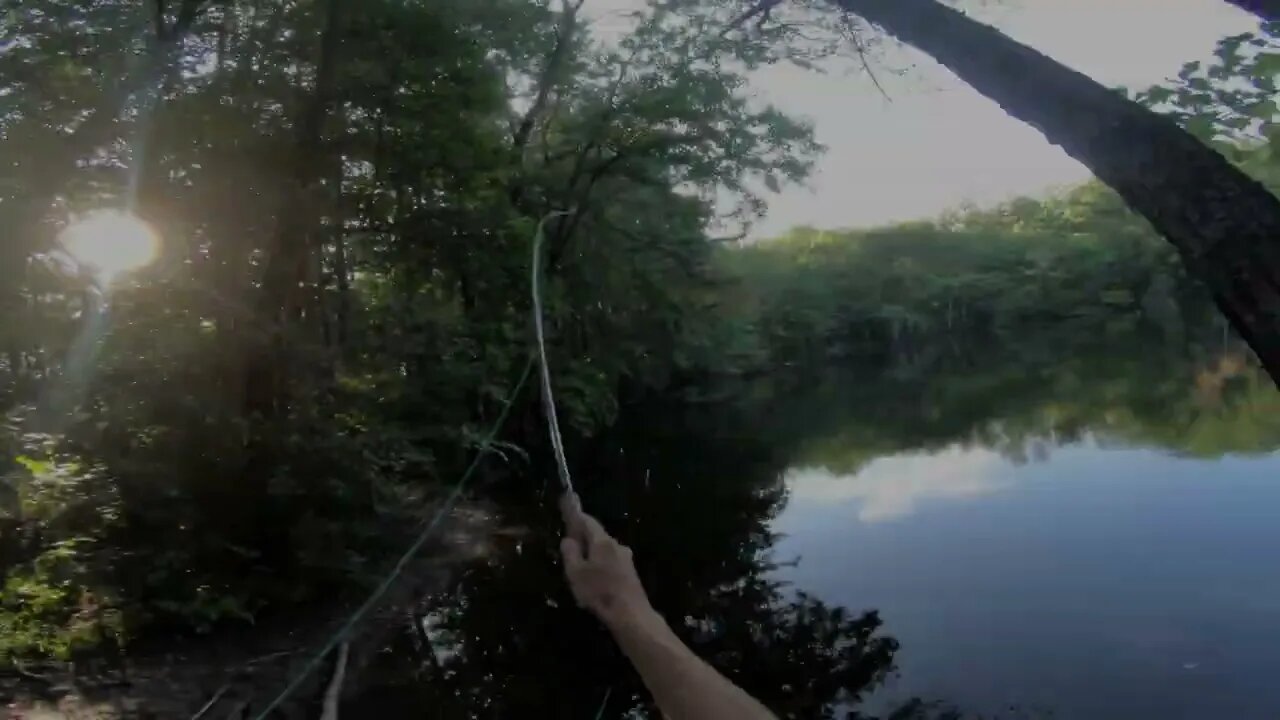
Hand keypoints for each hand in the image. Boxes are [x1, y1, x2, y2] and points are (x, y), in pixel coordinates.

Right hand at [559, 493, 651, 626]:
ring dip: (592, 553)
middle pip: (596, 535)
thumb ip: (570, 553)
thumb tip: (569, 539)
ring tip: (579, 567)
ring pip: (604, 550)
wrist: (630, 614)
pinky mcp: (630, 572)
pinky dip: (600, 564)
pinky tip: (594, 579)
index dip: (576, 513)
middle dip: (583, 536)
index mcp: (602, 541)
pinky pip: (610, 561)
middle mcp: (616, 545)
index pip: (587, 521)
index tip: (568, 503)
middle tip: (569, 543)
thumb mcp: (576, 573)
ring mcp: (626, 558)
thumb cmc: (599, 592)